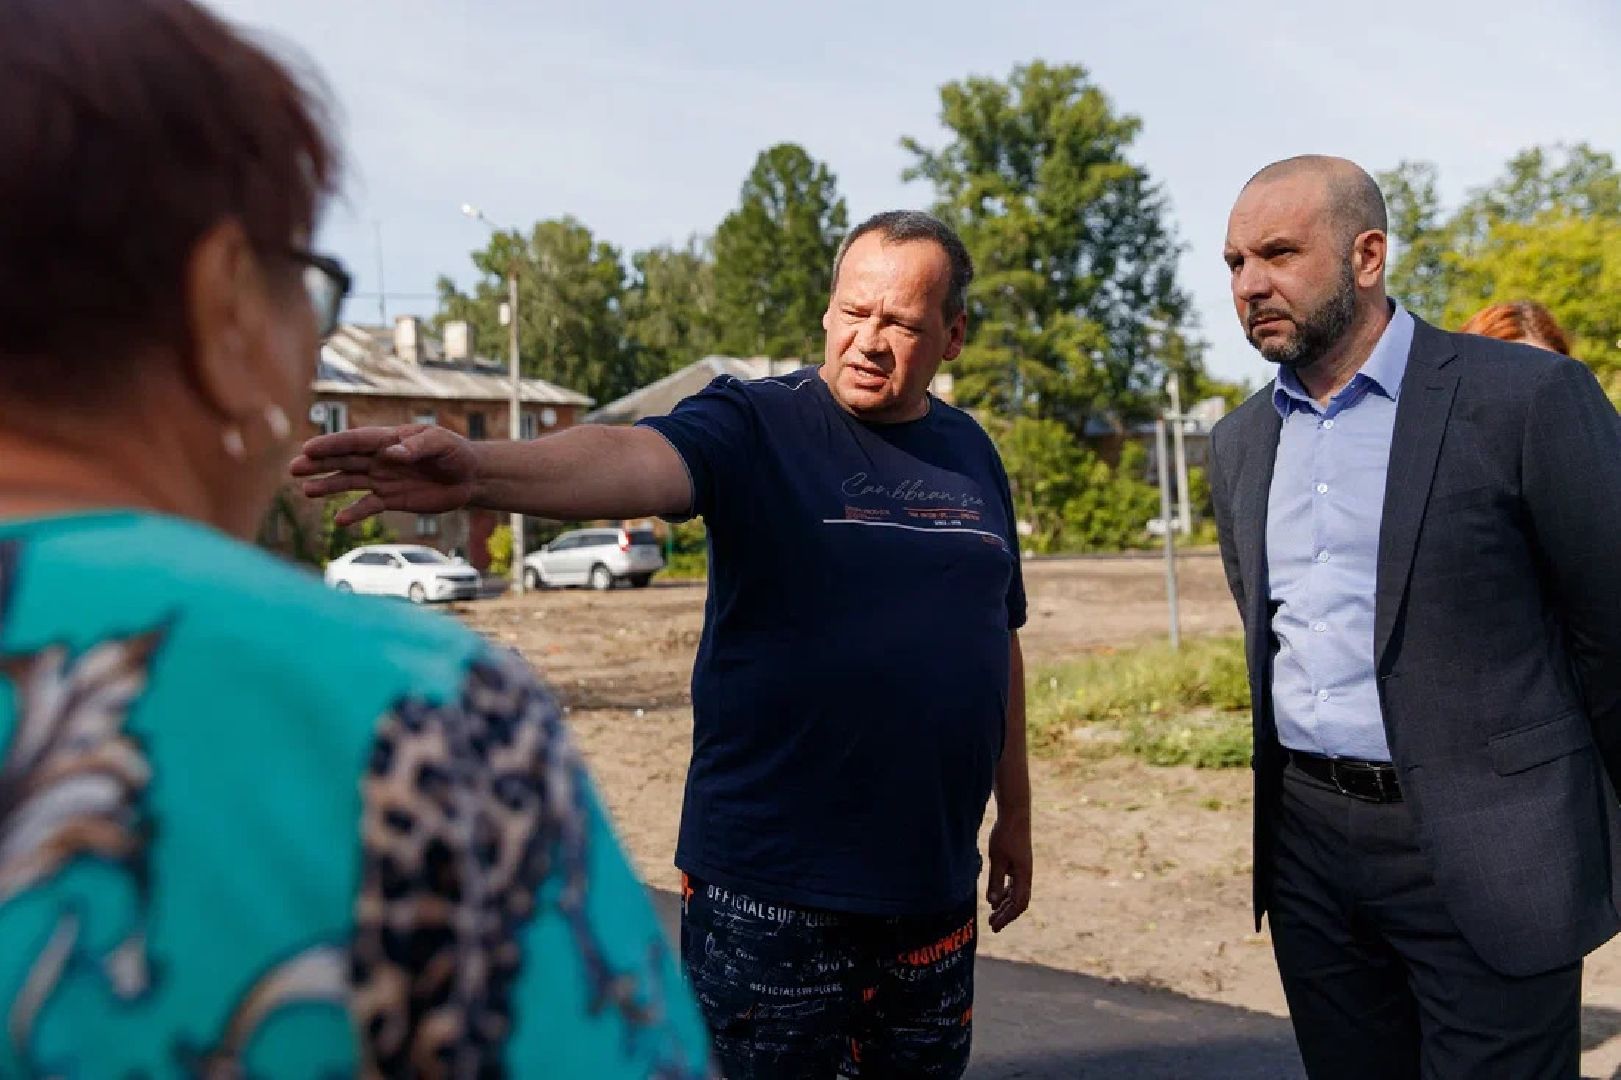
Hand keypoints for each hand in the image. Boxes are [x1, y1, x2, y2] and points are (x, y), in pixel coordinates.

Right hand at [289, 425, 478, 525]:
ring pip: (349, 482)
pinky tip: (339, 521)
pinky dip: (354, 513)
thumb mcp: (442, 444)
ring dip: (328, 486)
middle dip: (319, 463)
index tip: (309, 448)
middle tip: (294, 467)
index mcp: (389, 439)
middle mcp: (380, 459)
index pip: (355, 441)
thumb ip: (417, 447)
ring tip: (306, 490)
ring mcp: (383, 479)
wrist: (469, 477)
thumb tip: (392, 454)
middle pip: (344, 460)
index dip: (332, 444)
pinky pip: (368, 506)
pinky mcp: (390, 499)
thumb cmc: (455, 453)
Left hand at [986, 812, 1031, 932]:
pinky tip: (996, 897)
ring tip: (992, 914)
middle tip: (992, 926)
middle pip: (1018, 902)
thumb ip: (995, 881)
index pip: (1018, 904)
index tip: (995, 926)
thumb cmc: (1005, 836)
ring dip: (1005, 905)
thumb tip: (993, 903)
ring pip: (1016, 894)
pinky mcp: (1019, 864)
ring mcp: (1023, 870)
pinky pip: (1014, 884)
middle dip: (1006, 915)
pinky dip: (1005, 893)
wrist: (1015, 815)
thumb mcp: (997, 859)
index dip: (1006, 917)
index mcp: (1023, 876)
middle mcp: (1026, 875)